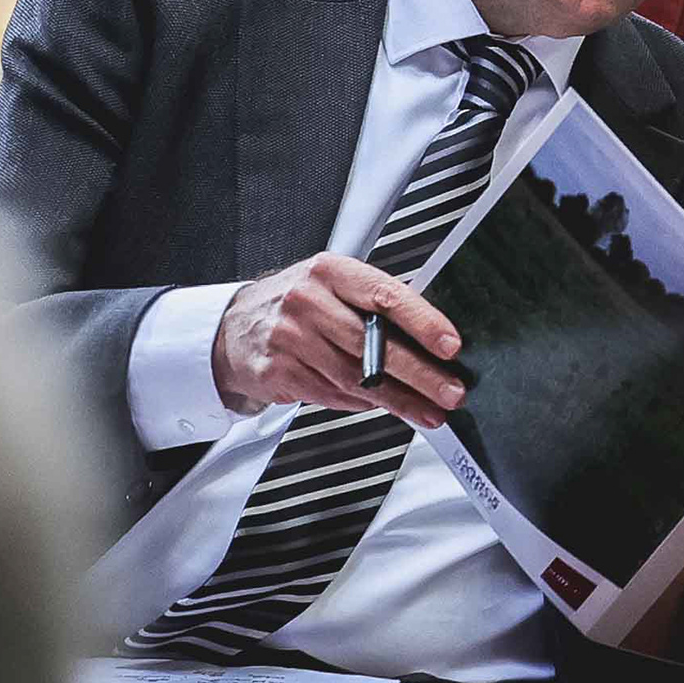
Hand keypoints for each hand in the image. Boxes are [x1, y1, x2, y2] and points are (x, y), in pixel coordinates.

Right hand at [212, 253, 466, 426]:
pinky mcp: (279, 374)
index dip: (422, 322)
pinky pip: (333, 395)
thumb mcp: (331, 284)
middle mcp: (308, 302)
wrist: (233, 328)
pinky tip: (386, 407)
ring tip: (429, 410)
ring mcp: (290, 339)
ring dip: (399, 399)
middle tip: (450, 391)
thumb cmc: (296, 303)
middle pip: (374, 344)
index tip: (450, 345)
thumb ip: (373, 302)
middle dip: (420, 373)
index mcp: (330, 271)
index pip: (385, 296)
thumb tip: (428, 334)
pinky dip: (364, 404)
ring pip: (357, 378)